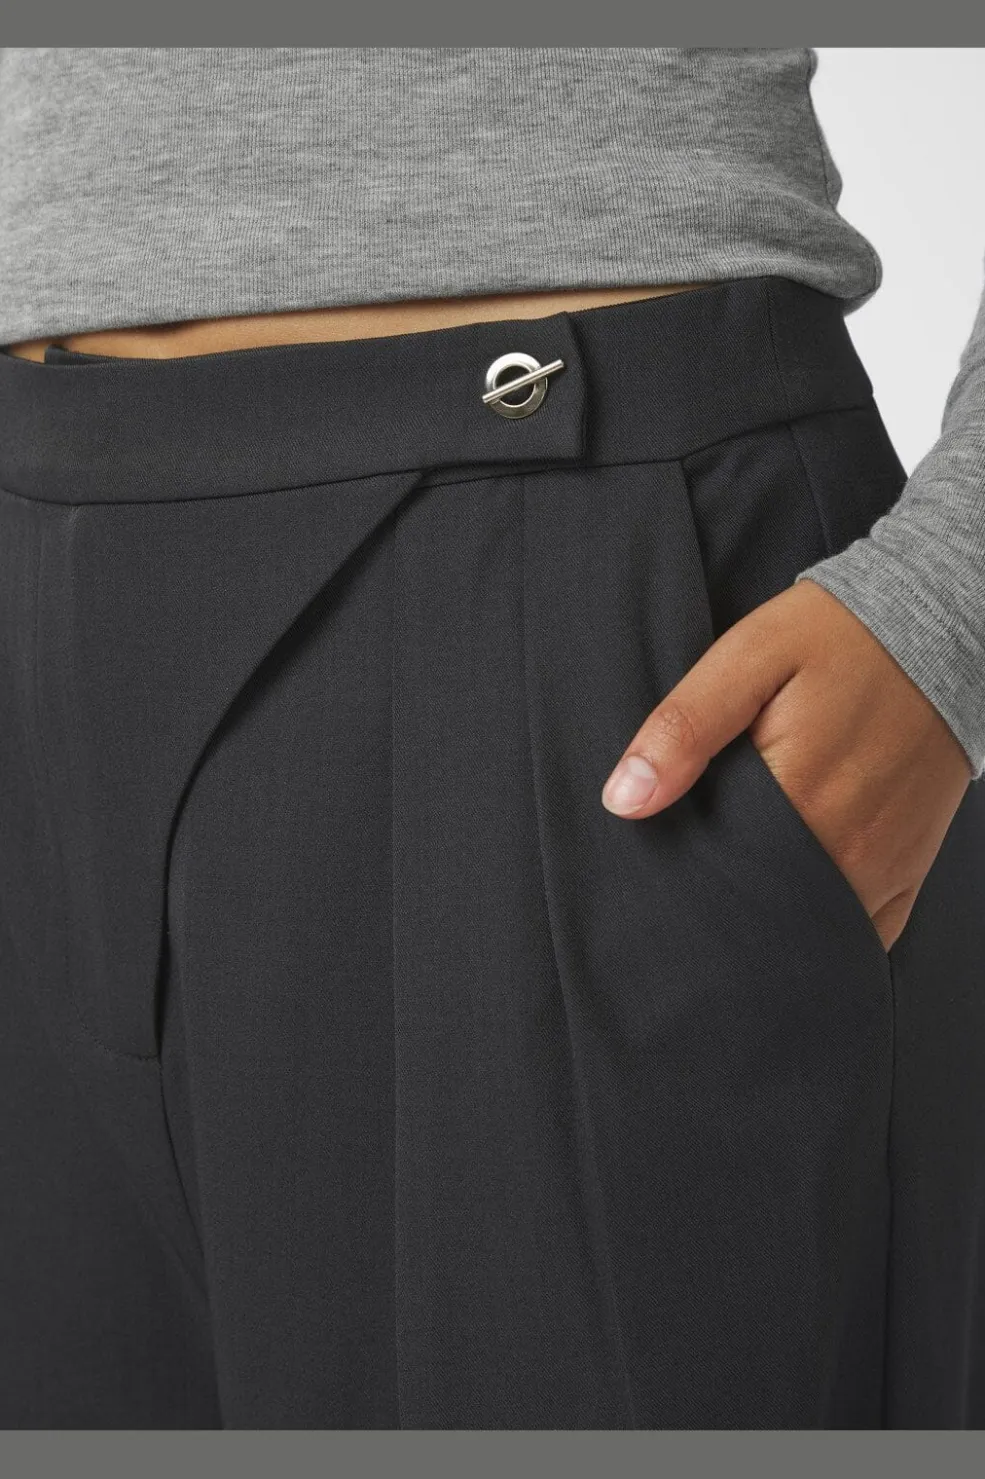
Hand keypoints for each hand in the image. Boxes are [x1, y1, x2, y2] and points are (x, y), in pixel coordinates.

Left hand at [600, 580, 972, 950]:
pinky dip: (816, 922)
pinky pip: (854, 930)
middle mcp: (845, 848)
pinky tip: (785, 891)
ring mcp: (881, 867)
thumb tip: (623, 800)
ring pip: (802, 925)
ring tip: (733, 870)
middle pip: (754, 906)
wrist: (940, 632)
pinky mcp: (905, 873)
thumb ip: (684, 727)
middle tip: (691, 861)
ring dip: (763, 913)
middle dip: (714, 897)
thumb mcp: (749, 656)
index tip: (653, 859)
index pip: (710, 872)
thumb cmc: (837, 638)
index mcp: (796, 798)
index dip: (675, 872)